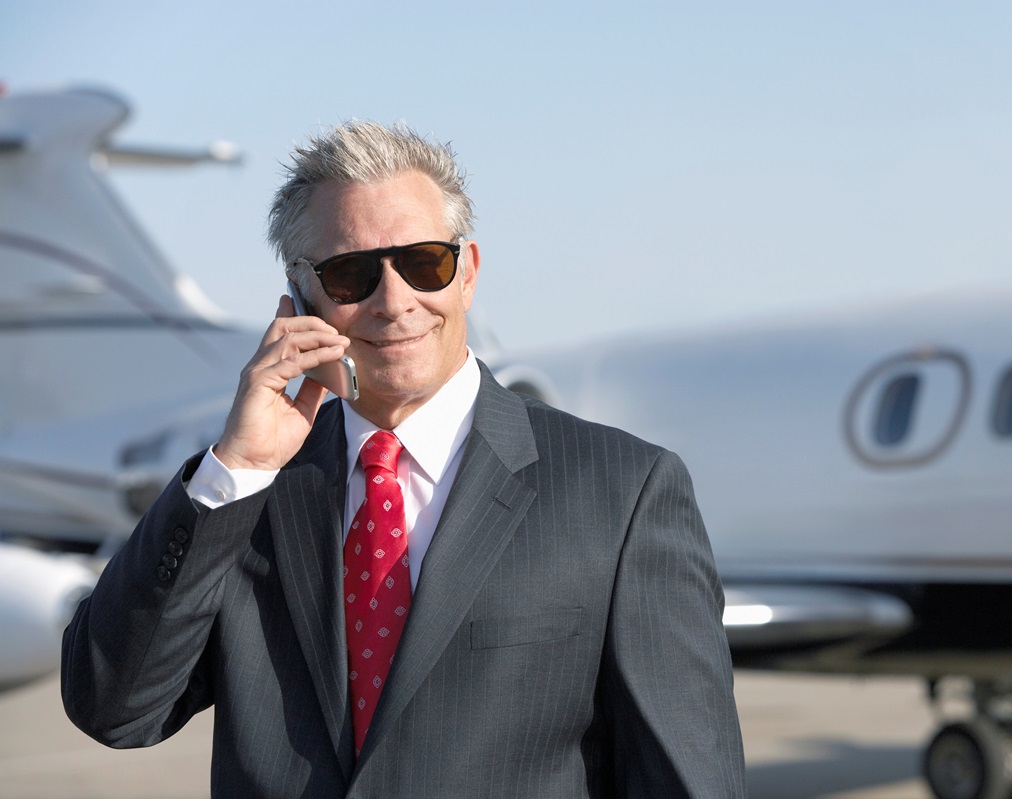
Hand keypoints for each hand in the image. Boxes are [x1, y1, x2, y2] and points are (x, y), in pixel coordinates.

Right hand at [213, 295, 350, 470]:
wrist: (252, 465)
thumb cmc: (271, 441)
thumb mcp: (302, 409)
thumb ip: (313, 388)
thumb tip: (330, 370)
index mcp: (267, 370)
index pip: (278, 333)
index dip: (291, 314)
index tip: (308, 302)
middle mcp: (259, 366)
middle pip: (283, 327)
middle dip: (312, 322)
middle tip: (336, 329)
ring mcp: (257, 373)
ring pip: (288, 338)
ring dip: (319, 336)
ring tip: (341, 340)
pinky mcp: (259, 383)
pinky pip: (292, 362)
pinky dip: (316, 355)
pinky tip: (334, 354)